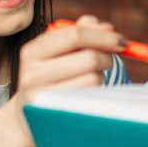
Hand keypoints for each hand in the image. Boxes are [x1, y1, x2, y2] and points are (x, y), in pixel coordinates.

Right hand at [7, 15, 124, 133]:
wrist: (26, 118)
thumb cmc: (50, 79)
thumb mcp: (58, 53)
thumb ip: (81, 33)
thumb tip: (107, 28)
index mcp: (32, 51)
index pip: (74, 35)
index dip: (102, 35)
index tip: (121, 41)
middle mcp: (32, 73)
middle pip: (89, 57)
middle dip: (108, 57)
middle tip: (110, 60)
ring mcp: (42, 96)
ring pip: (93, 78)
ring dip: (100, 76)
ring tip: (91, 78)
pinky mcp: (55, 114)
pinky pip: (90, 97)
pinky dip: (95, 92)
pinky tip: (87, 93)